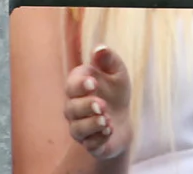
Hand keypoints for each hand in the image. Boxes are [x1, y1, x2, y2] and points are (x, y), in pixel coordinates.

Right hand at [64, 45, 133, 159]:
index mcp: (79, 88)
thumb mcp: (117, 73)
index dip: (79, 85)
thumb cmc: (115, 92)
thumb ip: (109, 60)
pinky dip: (99, 138)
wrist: (122, 121)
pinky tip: (109, 131)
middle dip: (86, 106)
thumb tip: (99, 48)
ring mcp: (80, 128)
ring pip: (77, 129)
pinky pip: (89, 145)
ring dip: (92, 124)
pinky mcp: (90, 144)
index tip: (93, 83)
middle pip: (70, 109)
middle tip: (103, 105)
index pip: (71, 86)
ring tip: (107, 120)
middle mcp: (74, 109)